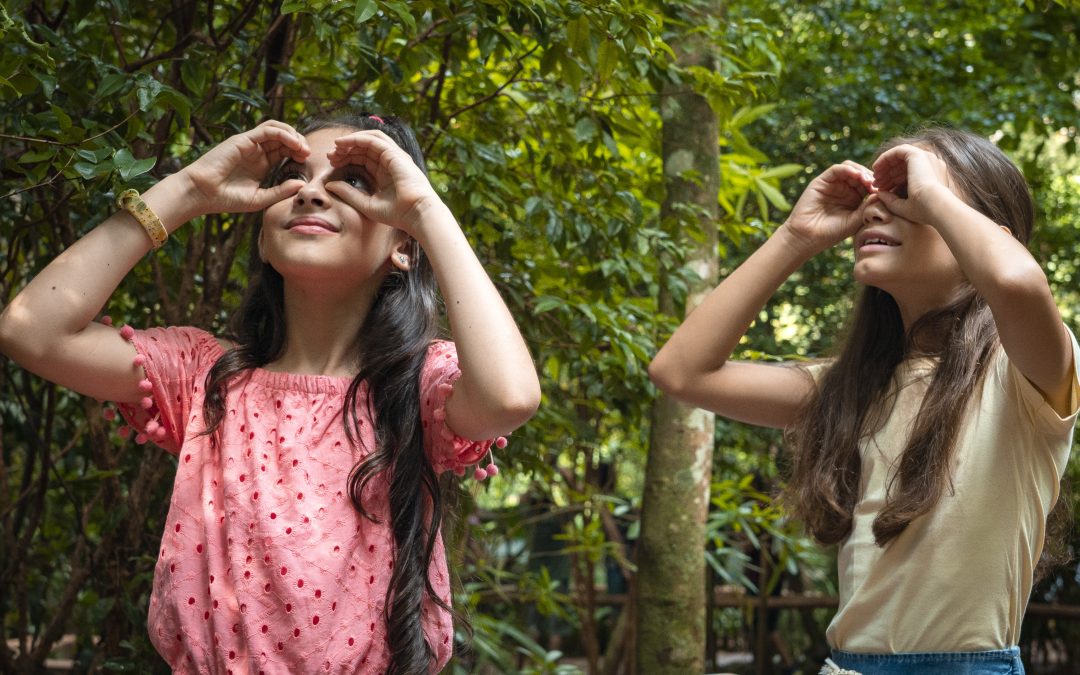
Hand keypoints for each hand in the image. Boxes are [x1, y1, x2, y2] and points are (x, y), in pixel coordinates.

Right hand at [181, 120, 309, 214]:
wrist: (202, 194)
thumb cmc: (227, 198)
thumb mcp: (260, 198)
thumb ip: (280, 191)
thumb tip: (302, 185)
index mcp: (262, 164)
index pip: (285, 150)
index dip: (298, 153)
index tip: (307, 162)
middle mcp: (257, 151)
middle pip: (284, 138)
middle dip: (299, 143)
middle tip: (308, 154)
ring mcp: (250, 144)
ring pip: (277, 129)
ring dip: (293, 135)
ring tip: (302, 148)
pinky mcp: (243, 139)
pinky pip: (267, 130)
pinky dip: (283, 133)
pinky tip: (293, 143)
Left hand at [323, 130, 442, 236]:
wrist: (417, 214)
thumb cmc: (397, 214)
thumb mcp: (367, 204)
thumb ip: (348, 194)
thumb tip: (329, 185)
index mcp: (385, 173)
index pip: (364, 158)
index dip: (347, 157)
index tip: (332, 163)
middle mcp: (390, 162)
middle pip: (365, 147)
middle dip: (346, 149)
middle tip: (331, 155)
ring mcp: (394, 156)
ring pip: (369, 139)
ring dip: (351, 140)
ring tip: (336, 146)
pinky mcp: (395, 154)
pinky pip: (374, 140)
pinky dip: (357, 138)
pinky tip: (344, 143)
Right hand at [780, 161, 874, 255]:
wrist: (807, 237)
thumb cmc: (830, 233)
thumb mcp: (855, 221)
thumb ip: (867, 207)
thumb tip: (882, 194)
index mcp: (854, 198)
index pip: (868, 184)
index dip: (877, 185)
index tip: (886, 190)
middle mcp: (843, 189)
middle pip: (861, 173)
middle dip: (871, 176)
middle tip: (878, 183)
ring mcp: (832, 184)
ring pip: (850, 168)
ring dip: (861, 171)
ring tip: (868, 180)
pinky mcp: (821, 181)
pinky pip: (837, 169)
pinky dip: (848, 169)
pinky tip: (857, 176)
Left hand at [872, 144, 957, 224]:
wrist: (935, 205)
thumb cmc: (922, 211)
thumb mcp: (903, 206)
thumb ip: (891, 199)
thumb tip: (879, 193)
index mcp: (932, 176)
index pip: (910, 173)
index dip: (893, 180)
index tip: (881, 189)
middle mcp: (931, 165)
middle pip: (904, 165)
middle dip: (888, 174)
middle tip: (876, 183)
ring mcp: (926, 158)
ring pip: (900, 156)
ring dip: (885, 166)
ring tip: (875, 177)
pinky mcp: (917, 155)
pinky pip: (898, 151)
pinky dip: (885, 157)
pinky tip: (876, 168)